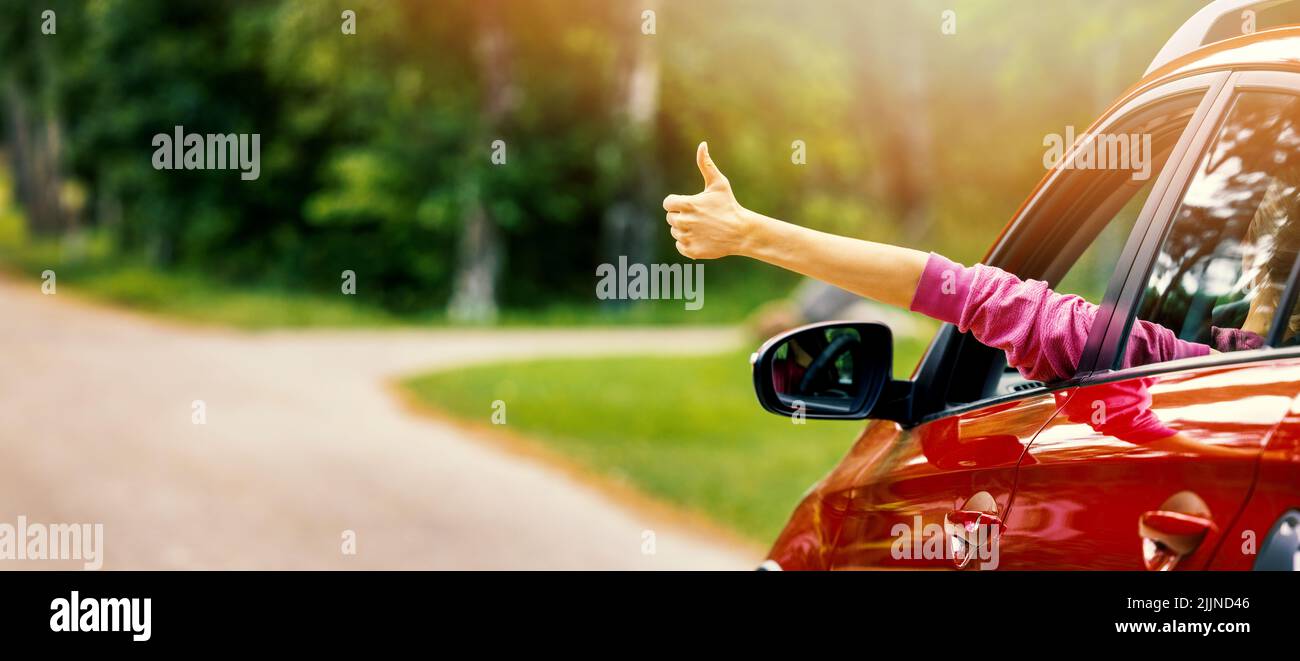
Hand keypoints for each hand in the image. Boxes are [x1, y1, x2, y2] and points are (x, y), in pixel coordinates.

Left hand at [662, 142, 752, 258]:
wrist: (741, 231)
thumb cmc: (729, 205)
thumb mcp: (719, 183)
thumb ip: (706, 164)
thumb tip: (702, 144)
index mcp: (687, 204)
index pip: (668, 204)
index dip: (677, 203)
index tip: (690, 205)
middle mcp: (684, 221)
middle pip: (671, 218)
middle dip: (682, 216)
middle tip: (700, 216)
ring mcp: (687, 237)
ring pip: (675, 232)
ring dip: (685, 229)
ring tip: (703, 227)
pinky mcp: (691, 251)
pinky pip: (680, 245)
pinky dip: (688, 242)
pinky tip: (702, 237)